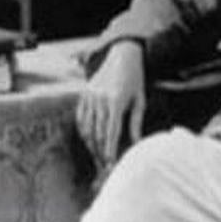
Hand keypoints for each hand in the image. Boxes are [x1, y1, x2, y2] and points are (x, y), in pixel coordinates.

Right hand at [75, 40, 145, 166]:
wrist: (122, 56)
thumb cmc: (134, 80)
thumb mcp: (140, 100)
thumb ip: (136, 122)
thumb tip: (137, 143)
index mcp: (115, 100)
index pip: (111, 131)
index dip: (110, 149)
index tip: (111, 163)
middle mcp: (100, 98)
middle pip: (97, 132)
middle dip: (100, 151)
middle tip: (103, 165)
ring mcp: (90, 96)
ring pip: (87, 127)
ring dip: (91, 144)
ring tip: (97, 156)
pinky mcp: (84, 94)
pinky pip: (80, 117)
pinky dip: (83, 130)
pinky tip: (89, 140)